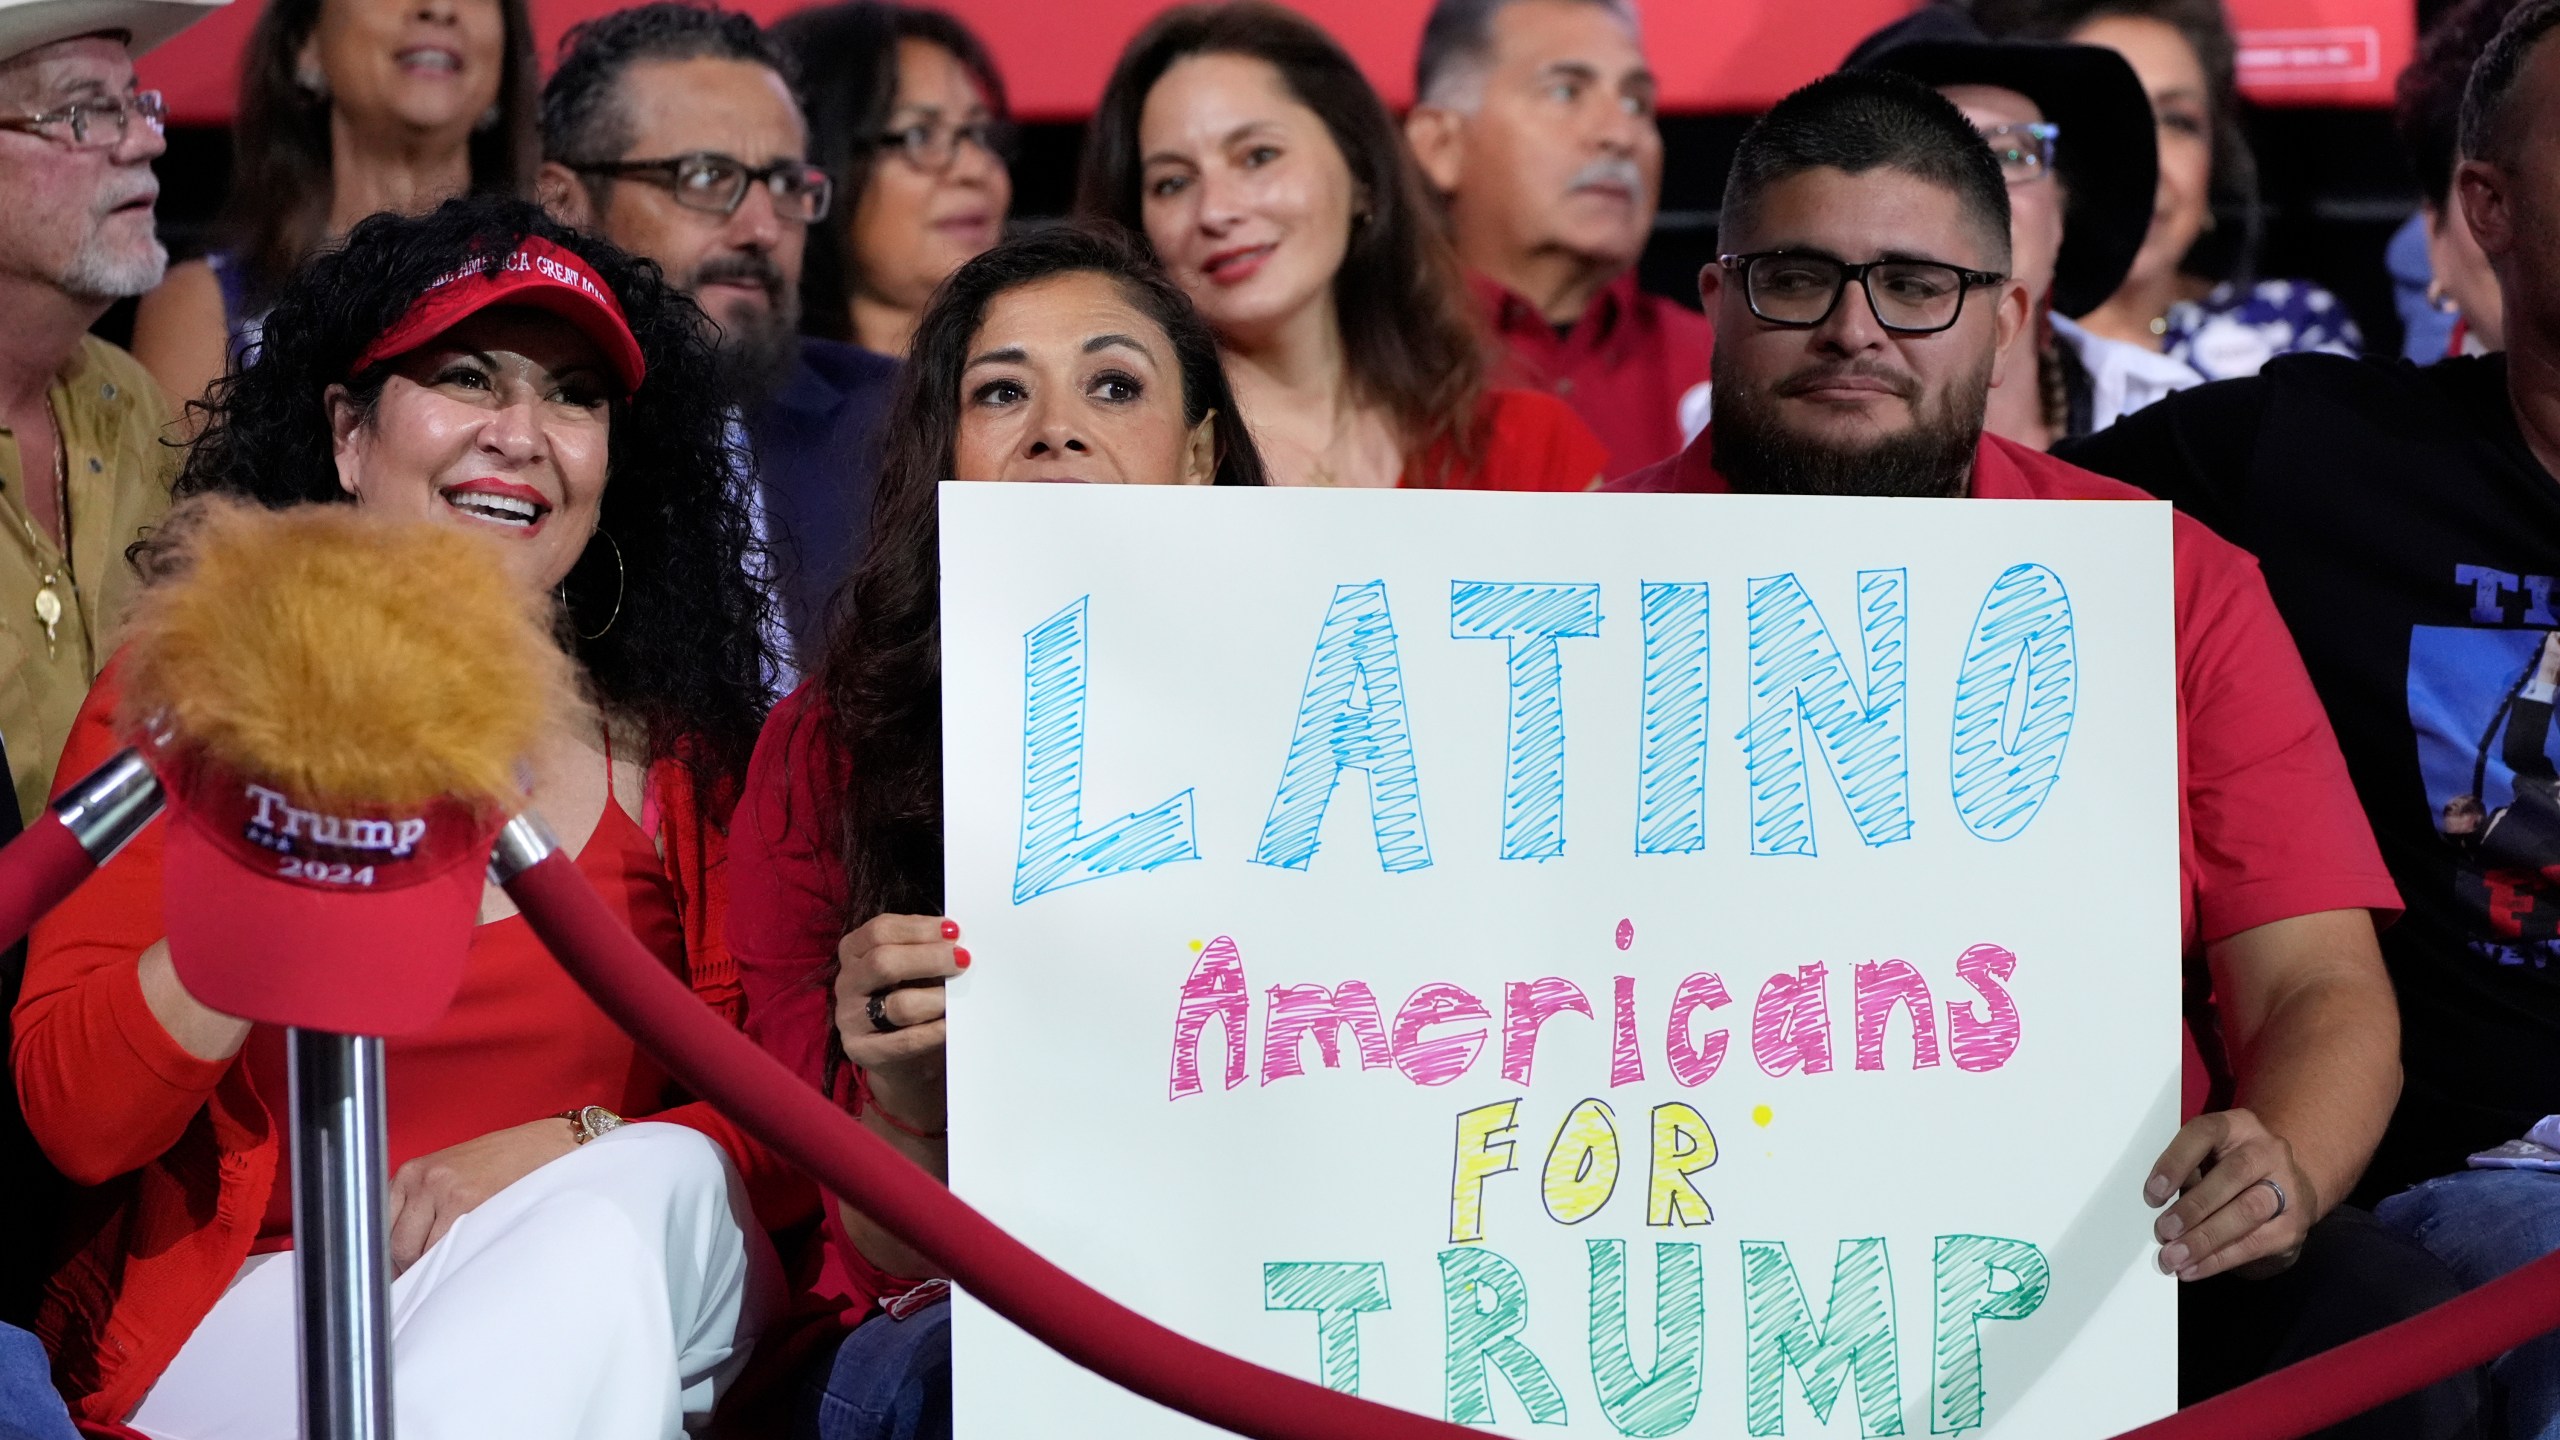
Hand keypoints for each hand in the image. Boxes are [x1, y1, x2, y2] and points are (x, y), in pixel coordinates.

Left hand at [387, 1116, 580, 1273]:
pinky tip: (470, 1255)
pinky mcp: (470, 1203)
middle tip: (434, 1274)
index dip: (390, 1257)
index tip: (400, 1273)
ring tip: (457, 1263)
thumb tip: (397, 1262)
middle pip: (397, 1245)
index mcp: (413, 1171)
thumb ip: (421, 1208)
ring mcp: (446, 1191)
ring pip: (418, 1253)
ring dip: (433, 1268)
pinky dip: (453, 1262)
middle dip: (412, 1267)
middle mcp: (425, 1178)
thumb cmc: (503, 1167)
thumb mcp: (450, 1177)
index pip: (380, 1227)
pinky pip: (446, 1251)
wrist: (548, 1147)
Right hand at [832, 914, 966, 1109]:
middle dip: (929, 958)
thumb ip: (927, 950)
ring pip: (898, 1004)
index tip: (953, 931)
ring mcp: (850, 1018)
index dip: (919, 928)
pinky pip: (906, 1040)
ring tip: (960, 997)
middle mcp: (847, 982)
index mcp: (854, 951)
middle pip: (883, 962)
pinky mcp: (863, 1050)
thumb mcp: (914, 969)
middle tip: (963, 960)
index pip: (879, 930)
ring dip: (936, 998)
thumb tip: (956, 939)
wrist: (906, 1057)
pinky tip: (952, 1024)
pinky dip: (935, 1030)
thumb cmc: (914, 999)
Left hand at [2144, 1107, 2315, 1281]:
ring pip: (2247, 1211)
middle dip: (2194, 1207)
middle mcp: (2268, 1150)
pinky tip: (2193, 1268)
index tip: (2152, 1194)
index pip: (2205, 1133)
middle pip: (2232, 1174)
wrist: (2285, 1189)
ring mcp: (2288, 1186)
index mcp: (2238, 1126)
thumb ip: (2187, 1174)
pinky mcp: (2293, 1224)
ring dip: (2205, 1238)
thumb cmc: (2229, 1172)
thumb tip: (2157, 1206)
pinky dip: (2218, 1259)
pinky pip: (2255, 1244)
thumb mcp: (2208, 1160)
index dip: (2176, 1162)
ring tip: (2174, 1256)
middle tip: (2163, 1232)